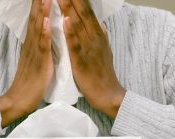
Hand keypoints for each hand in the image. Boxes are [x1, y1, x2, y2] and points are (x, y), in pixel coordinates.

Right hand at [0, 0, 52, 127]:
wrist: (19, 100)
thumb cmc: (30, 82)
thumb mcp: (35, 59)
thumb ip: (39, 46)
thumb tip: (44, 33)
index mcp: (32, 43)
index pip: (36, 19)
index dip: (39, 4)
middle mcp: (31, 44)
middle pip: (35, 18)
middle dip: (39, 2)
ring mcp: (34, 53)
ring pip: (38, 28)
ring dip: (42, 11)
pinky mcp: (39, 64)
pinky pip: (42, 47)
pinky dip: (45, 33)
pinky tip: (48, 22)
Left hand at [58, 0, 125, 117]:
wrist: (108, 94)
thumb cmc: (103, 73)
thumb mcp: (105, 51)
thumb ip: (101, 36)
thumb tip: (99, 23)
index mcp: (98, 35)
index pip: (88, 11)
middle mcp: (95, 38)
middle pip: (83, 13)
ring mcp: (89, 49)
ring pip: (79, 25)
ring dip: (70, 9)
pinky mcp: (82, 62)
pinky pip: (76, 45)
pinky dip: (71, 32)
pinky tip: (66, 21)